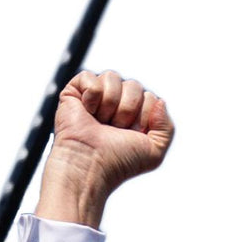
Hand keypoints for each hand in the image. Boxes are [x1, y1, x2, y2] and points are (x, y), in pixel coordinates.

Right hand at [35, 69, 174, 227]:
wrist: (90, 165)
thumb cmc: (118, 162)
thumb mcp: (154, 151)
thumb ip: (167, 127)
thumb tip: (159, 100)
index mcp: (134, 116)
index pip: (150, 98)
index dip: (143, 117)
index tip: (130, 134)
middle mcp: (116, 104)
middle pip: (134, 85)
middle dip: (127, 110)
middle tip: (114, 129)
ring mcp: (96, 96)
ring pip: (113, 77)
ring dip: (110, 104)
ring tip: (100, 122)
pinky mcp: (75, 91)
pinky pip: (90, 76)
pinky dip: (92, 96)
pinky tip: (87, 111)